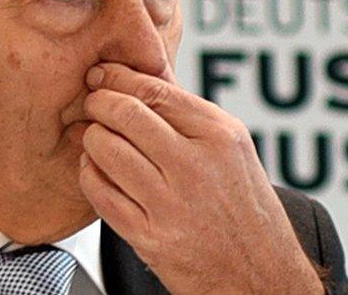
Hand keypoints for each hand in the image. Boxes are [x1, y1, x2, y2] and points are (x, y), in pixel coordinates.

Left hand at [77, 63, 322, 293]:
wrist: (259, 272)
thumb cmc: (246, 209)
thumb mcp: (234, 148)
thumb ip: (190, 113)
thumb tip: (148, 75)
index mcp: (220, 136)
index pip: (156, 90)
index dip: (119, 77)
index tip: (104, 75)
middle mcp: (196, 166)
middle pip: (126, 114)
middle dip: (99, 102)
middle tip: (93, 102)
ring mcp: (171, 203)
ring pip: (107, 150)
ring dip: (91, 137)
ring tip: (94, 135)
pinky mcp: (149, 237)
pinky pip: (101, 194)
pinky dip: (89, 174)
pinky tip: (95, 169)